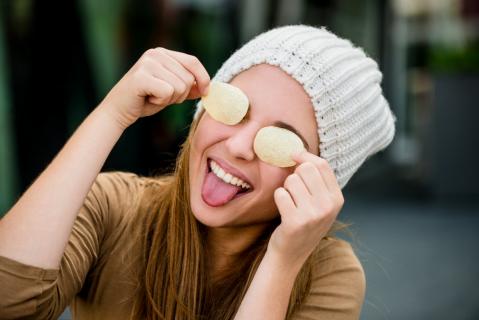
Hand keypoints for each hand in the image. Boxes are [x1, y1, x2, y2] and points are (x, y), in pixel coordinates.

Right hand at [99, 47, 209, 128]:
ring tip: (154, 97)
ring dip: (170, 99)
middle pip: (188, 78)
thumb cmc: (145, 100)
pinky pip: (167, 92)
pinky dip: (160, 102)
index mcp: (163, 54)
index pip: (193, 61)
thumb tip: (208, 87)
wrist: (119, 110)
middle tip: (162, 97)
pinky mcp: (141, 76)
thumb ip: (188, 87)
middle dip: (180, 95)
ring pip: (180, 87)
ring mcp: (147, 63)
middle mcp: (155, 54)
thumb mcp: (172, 92)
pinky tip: (148, 99)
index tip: (205, 93)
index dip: (203, 78)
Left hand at [268, 151, 344, 268]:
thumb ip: (317, 181)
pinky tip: (284, 211)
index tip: (293, 156)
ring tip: (290, 204)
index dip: (304, 156)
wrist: (291, 254)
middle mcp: (328, 206)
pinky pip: (280, 194)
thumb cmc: (303, 223)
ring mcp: (313, 215)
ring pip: (291, 181)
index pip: (322, 165)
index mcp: (337, 199)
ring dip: (286, 189)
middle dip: (294, 175)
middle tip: (293, 190)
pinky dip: (278, 199)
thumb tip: (299, 152)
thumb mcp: (320, 204)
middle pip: (306, 169)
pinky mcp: (295, 222)